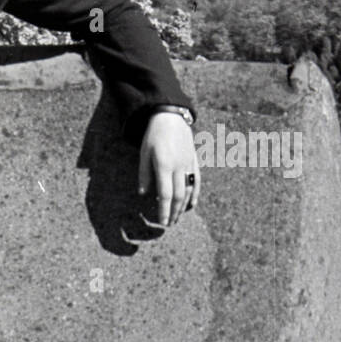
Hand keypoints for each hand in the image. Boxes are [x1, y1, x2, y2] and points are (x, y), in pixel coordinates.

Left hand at [138, 112, 199, 226]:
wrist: (171, 117)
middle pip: (178, 195)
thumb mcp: (144, 153)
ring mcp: (188, 164)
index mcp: (164, 165)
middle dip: (174, 212)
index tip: (162, 222)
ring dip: (183, 206)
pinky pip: (197, 181)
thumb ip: (144, 174)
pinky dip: (195, 194)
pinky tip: (191, 205)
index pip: (165, 194)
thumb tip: (143, 194)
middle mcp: (178, 166)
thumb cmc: (153, 135)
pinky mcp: (194, 161)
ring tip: (177, 218)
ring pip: (189, 190)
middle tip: (169, 224)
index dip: (164, 210)